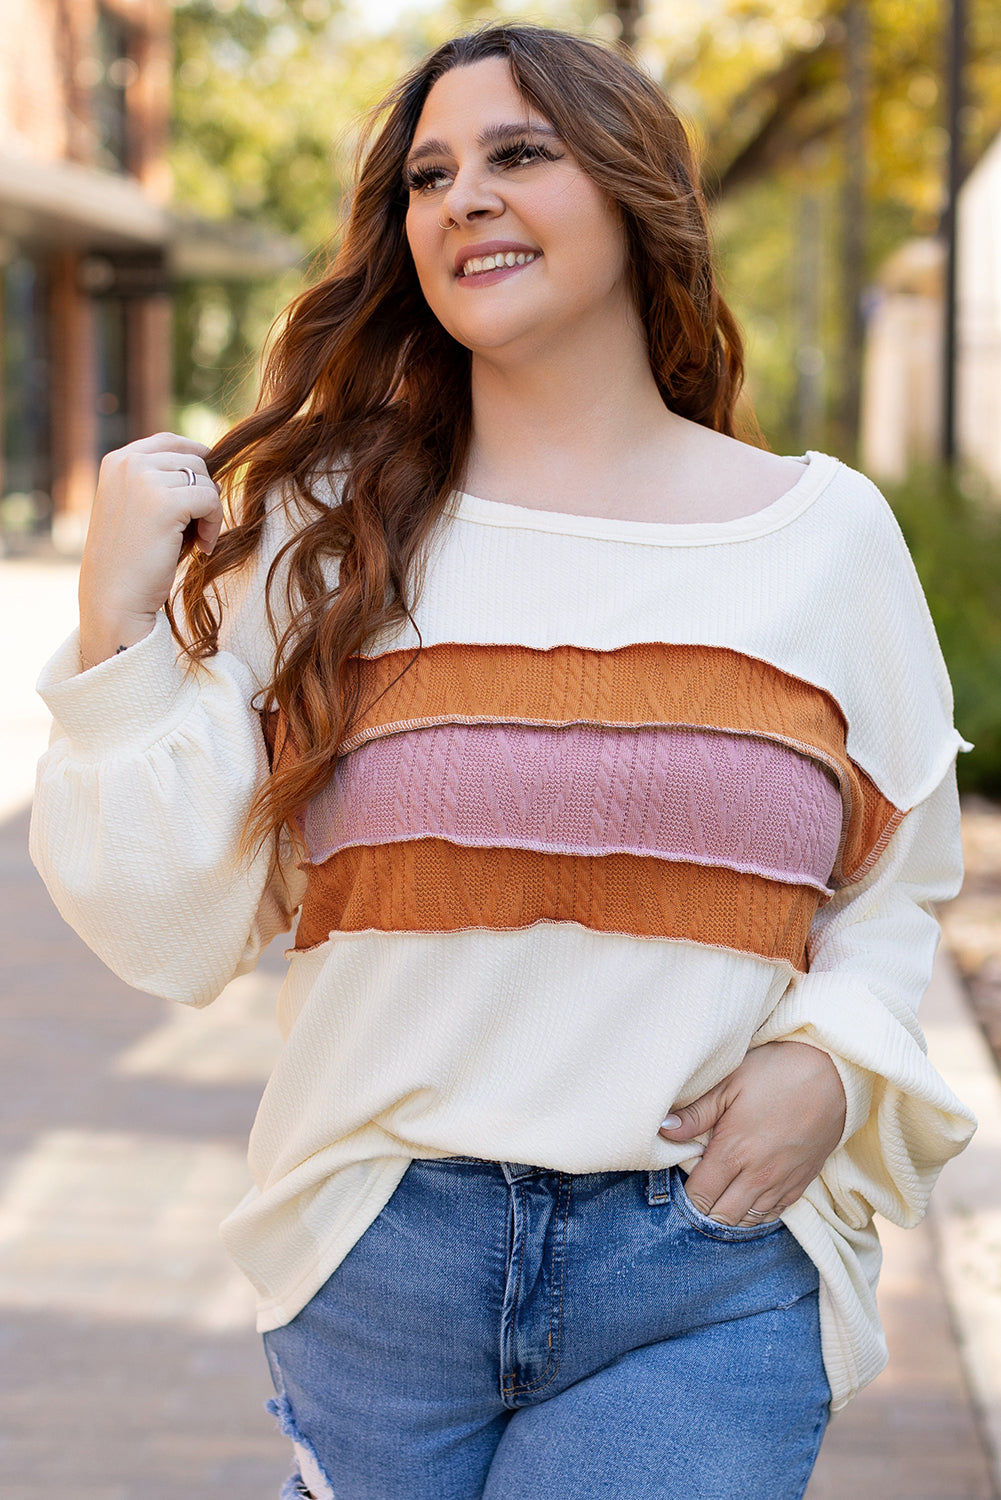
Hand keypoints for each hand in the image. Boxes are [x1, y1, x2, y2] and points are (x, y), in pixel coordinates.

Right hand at [78, 433, 222, 667]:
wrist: (114, 597)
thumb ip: (160, 482)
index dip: (196, 459)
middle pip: (194, 460)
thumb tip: (211, 466)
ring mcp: (144, 479)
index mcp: (117, 461)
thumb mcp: (137, 508)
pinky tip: (201, 547)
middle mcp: (128, 463)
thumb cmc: (131, 558)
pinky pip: (211, 500)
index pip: (170, 441)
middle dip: (203, 494)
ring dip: (209, 512)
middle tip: (196, 529)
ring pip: (205, 480)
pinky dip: (214, 525)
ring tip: (196, 540)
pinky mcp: (164, 503)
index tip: (205, 491)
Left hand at [658, 1041, 846, 1226]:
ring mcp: (782, 1182)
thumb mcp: (730, 1082)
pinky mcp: (802, 1183)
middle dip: (704, 1210)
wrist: (833, 1073)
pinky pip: (774, 1215)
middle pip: (722, 1216)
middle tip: (698, 1191)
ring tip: (719, 1197)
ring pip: (748, 1220)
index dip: (686, 1195)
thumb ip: (695, 1112)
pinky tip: (747, 1198)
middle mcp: (758, 1176)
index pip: (700, 1196)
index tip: (682, 1180)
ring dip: (730, 1215)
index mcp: (734, 1151)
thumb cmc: (777, 1072)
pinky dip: (756, 1213)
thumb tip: (663, 1129)